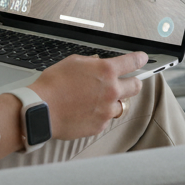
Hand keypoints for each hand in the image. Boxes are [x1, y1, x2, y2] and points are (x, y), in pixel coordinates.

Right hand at [28, 51, 147, 139]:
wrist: (41, 110)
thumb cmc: (53, 85)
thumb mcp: (73, 62)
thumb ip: (92, 63)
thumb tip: (98, 64)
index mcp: (106, 71)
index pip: (132, 62)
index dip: (140, 59)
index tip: (142, 59)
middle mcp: (111, 91)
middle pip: (136, 87)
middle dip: (132, 83)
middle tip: (125, 83)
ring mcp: (107, 110)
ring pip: (121, 106)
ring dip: (113, 102)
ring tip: (97, 100)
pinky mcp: (100, 126)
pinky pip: (106, 119)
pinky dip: (100, 115)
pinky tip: (86, 111)